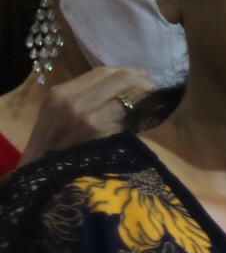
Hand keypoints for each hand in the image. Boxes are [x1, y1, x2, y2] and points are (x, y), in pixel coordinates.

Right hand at [16, 66, 153, 166]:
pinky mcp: (100, 131)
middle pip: (119, 77)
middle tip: (154, 91)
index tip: (142, 78)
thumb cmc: (53, 152)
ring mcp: (86, 115)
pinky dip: (144, 115)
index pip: (101, 72)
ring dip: (146, 97)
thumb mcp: (58, 118)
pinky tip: (148, 121)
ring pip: (128, 93)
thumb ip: (84, 100)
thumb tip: (124, 81)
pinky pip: (131, 115)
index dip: (127, 73)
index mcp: (58, 94)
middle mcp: (71, 100)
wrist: (43, 180)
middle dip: (142, 82)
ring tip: (154, 104)